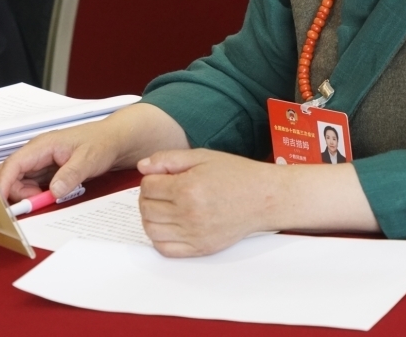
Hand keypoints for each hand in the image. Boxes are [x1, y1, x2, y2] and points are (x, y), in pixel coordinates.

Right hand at [0, 118, 121, 201]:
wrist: (115, 140)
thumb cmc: (102, 142)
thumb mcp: (88, 159)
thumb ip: (71, 174)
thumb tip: (54, 191)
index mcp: (42, 145)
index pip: (13, 164)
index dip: (4, 184)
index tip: (2, 203)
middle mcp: (37, 153)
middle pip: (10, 175)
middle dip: (14, 192)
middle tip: (34, 203)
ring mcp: (41, 162)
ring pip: (19, 182)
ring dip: (27, 195)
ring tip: (47, 199)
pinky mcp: (47, 171)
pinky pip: (31, 185)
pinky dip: (34, 194)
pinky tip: (48, 197)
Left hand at [137, 149, 279, 256]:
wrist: (263, 198)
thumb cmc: (237, 175)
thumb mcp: (203, 157)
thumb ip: (169, 159)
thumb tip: (143, 166)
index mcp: (187, 188)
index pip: (147, 186)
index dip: (151, 179)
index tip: (161, 177)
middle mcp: (188, 213)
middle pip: (146, 208)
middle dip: (148, 197)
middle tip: (161, 191)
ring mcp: (193, 234)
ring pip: (151, 230)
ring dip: (151, 217)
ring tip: (164, 207)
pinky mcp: (200, 248)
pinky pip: (165, 249)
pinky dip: (159, 239)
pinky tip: (169, 226)